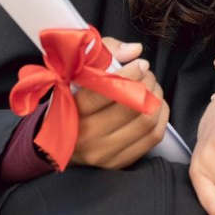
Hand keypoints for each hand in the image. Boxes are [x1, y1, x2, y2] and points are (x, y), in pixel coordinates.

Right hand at [69, 37, 169, 169]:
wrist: (53, 142)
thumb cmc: (71, 99)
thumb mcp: (79, 71)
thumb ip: (105, 53)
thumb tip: (134, 51)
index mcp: (72, 111)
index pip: (107, 91)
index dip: (130, 74)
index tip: (140, 64)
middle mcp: (86, 136)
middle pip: (133, 106)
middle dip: (148, 84)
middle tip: (148, 74)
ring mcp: (103, 153)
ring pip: (146, 121)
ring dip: (157, 99)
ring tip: (153, 88)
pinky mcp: (118, 162)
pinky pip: (153, 137)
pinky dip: (161, 117)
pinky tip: (157, 105)